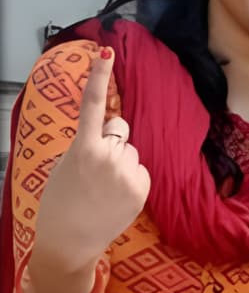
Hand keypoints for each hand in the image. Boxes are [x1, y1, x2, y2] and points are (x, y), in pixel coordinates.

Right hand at [30, 48, 150, 278]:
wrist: (69, 241)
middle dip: (111, 140)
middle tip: (94, 169)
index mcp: (83, 147)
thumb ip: (88, 144)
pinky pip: (139, 168)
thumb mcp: (66, 165)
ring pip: (130, 150)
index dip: (99, 76)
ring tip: (102, 188)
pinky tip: (114, 196)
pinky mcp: (143, 186)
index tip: (107, 50)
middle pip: (119, 129)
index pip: (93, 104)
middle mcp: (109, 155)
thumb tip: (112, 132)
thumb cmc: (61, 202)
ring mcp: (129, 171)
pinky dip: (130, 178)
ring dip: (120, 162)